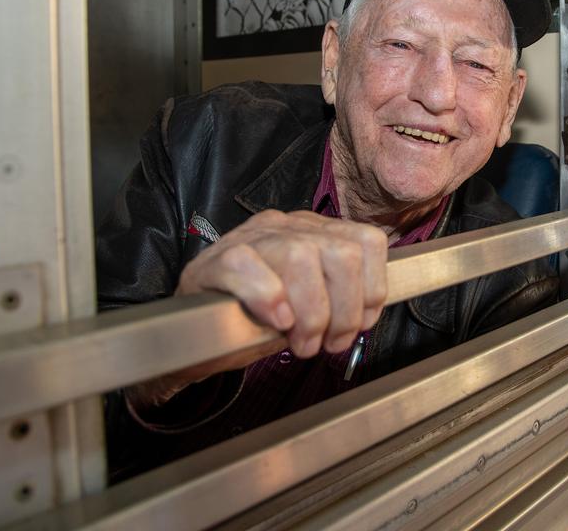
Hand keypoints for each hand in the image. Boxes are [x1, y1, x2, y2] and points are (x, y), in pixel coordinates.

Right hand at [178, 209, 388, 356]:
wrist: (193, 332)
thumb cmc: (254, 318)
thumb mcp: (306, 306)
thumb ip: (338, 299)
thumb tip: (367, 315)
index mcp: (312, 231)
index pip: (367, 241)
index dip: (373, 289)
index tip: (362, 323)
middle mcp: (285, 226)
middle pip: (342, 253)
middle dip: (345, 310)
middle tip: (328, 342)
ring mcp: (249, 239)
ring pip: (300, 256)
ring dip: (311, 313)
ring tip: (301, 342)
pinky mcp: (215, 261)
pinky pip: (247, 265)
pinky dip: (268, 297)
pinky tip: (274, 321)